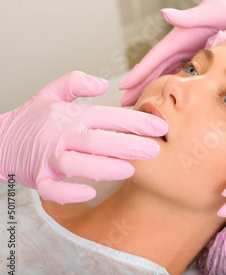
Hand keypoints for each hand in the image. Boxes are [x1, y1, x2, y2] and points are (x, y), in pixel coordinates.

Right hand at [0, 71, 168, 203]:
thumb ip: (76, 82)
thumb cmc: (34, 117)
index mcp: (72, 115)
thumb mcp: (52, 91)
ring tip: (129, 170)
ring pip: (76, 164)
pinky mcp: (39, 177)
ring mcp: (49, 157)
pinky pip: (52, 188)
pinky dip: (68, 192)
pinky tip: (88, 192)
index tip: (160, 127)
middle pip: (96, 140)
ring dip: (103, 167)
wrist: (0, 138)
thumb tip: (104, 83)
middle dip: (126, 144)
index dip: (135, 121)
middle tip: (154, 150)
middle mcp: (62, 135)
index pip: (108, 116)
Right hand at [119, 0, 225, 105]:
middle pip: (156, 68)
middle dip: (139, 85)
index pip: (155, 57)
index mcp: (180, 37)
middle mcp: (182, 45)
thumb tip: (165, 13)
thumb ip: (190, 15)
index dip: (139, 72)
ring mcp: (189, 51)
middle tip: (123, 104)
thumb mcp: (213, 11)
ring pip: (167, 73)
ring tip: (139, 104)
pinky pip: (182, 73)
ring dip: (152, 88)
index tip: (123, 87)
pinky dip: (171, 84)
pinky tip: (168, 96)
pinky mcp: (200, 56)